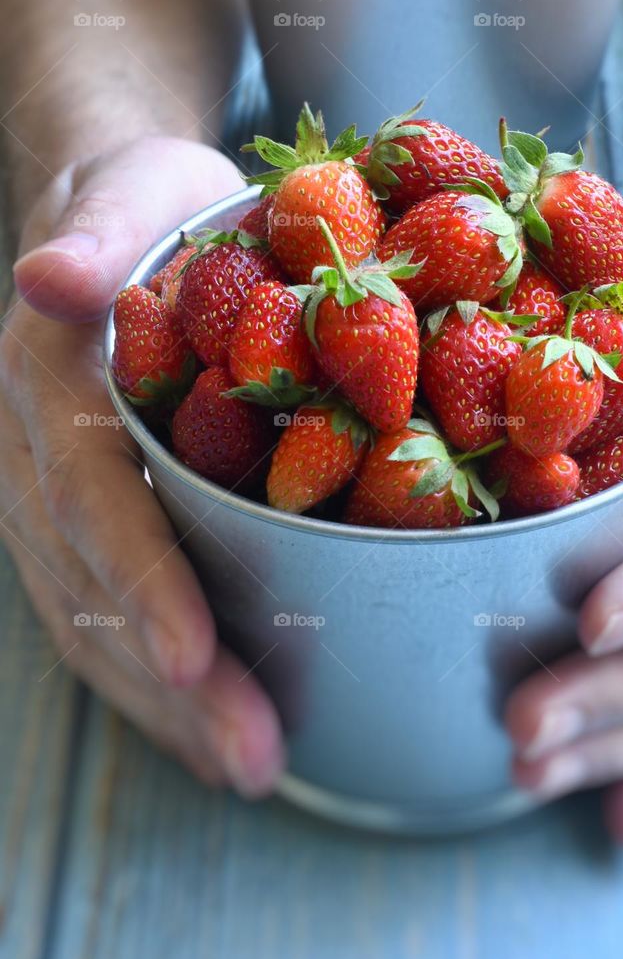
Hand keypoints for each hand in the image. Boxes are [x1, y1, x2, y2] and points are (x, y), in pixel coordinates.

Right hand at [2, 139, 283, 793]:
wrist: (104, 215)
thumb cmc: (144, 205)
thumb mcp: (132, 192)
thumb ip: (95, 233)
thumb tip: (46, 278)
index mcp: (50, 382)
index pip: (91, 495)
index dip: (141, 577)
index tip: (199, 658)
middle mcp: (33, 455)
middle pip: (92, 586)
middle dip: (171, 680)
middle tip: (253, 755)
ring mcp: (47, 500)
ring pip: (91, 621)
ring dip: (166, 705)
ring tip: (250, 766)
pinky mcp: (77, 522)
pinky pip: (102, 612)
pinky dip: (155, 677)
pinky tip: (211, 725)